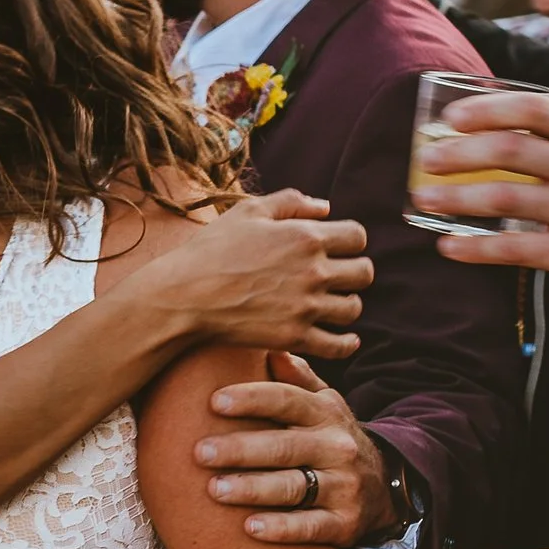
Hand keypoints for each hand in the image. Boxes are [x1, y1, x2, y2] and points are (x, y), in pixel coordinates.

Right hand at [176, 194, 369, 360]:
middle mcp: (313, 271)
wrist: (184, 295)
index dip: (350, 241)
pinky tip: (346, 337)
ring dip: (347, 304)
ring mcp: (305, 306)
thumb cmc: (212, 250)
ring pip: (353, 308)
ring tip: (333, 304)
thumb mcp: (248, 212)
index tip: (337, 249)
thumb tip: (325, 208)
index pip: (358, 237)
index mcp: (305, 237)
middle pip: (364, 273)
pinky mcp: (294, 337)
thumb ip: (290, 202)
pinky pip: (339, 345)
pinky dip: (348, 343)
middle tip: (339, 277)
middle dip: (354, 272)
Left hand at [195, 353, 393, 545]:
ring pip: (295, 487)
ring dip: (253, 489)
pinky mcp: (344, 523)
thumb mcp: (325, 405)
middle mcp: (337, 447)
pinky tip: (250, 529)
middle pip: (285, 446)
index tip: (215, 401)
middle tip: (199, 452)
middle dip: (241, 448)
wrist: (386, 488)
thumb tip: (269, 346)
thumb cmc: (332, 440)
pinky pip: (311, 527)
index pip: (287, 400)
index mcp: (326, 413)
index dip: (252, 399)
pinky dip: (282, 529)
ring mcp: (343, 487)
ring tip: (215, 489)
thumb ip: (298, 379)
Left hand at [421, 94, 548, 295]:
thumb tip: (488, 124)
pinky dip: (475, 248)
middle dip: (459, 153)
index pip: (533, 109)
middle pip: (509, 150)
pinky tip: (448, 246)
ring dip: (456, 198)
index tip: (453, 117)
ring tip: (424, 198)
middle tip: (427, 158)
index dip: (488, 108)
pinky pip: (514, 248)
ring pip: (504, 198)